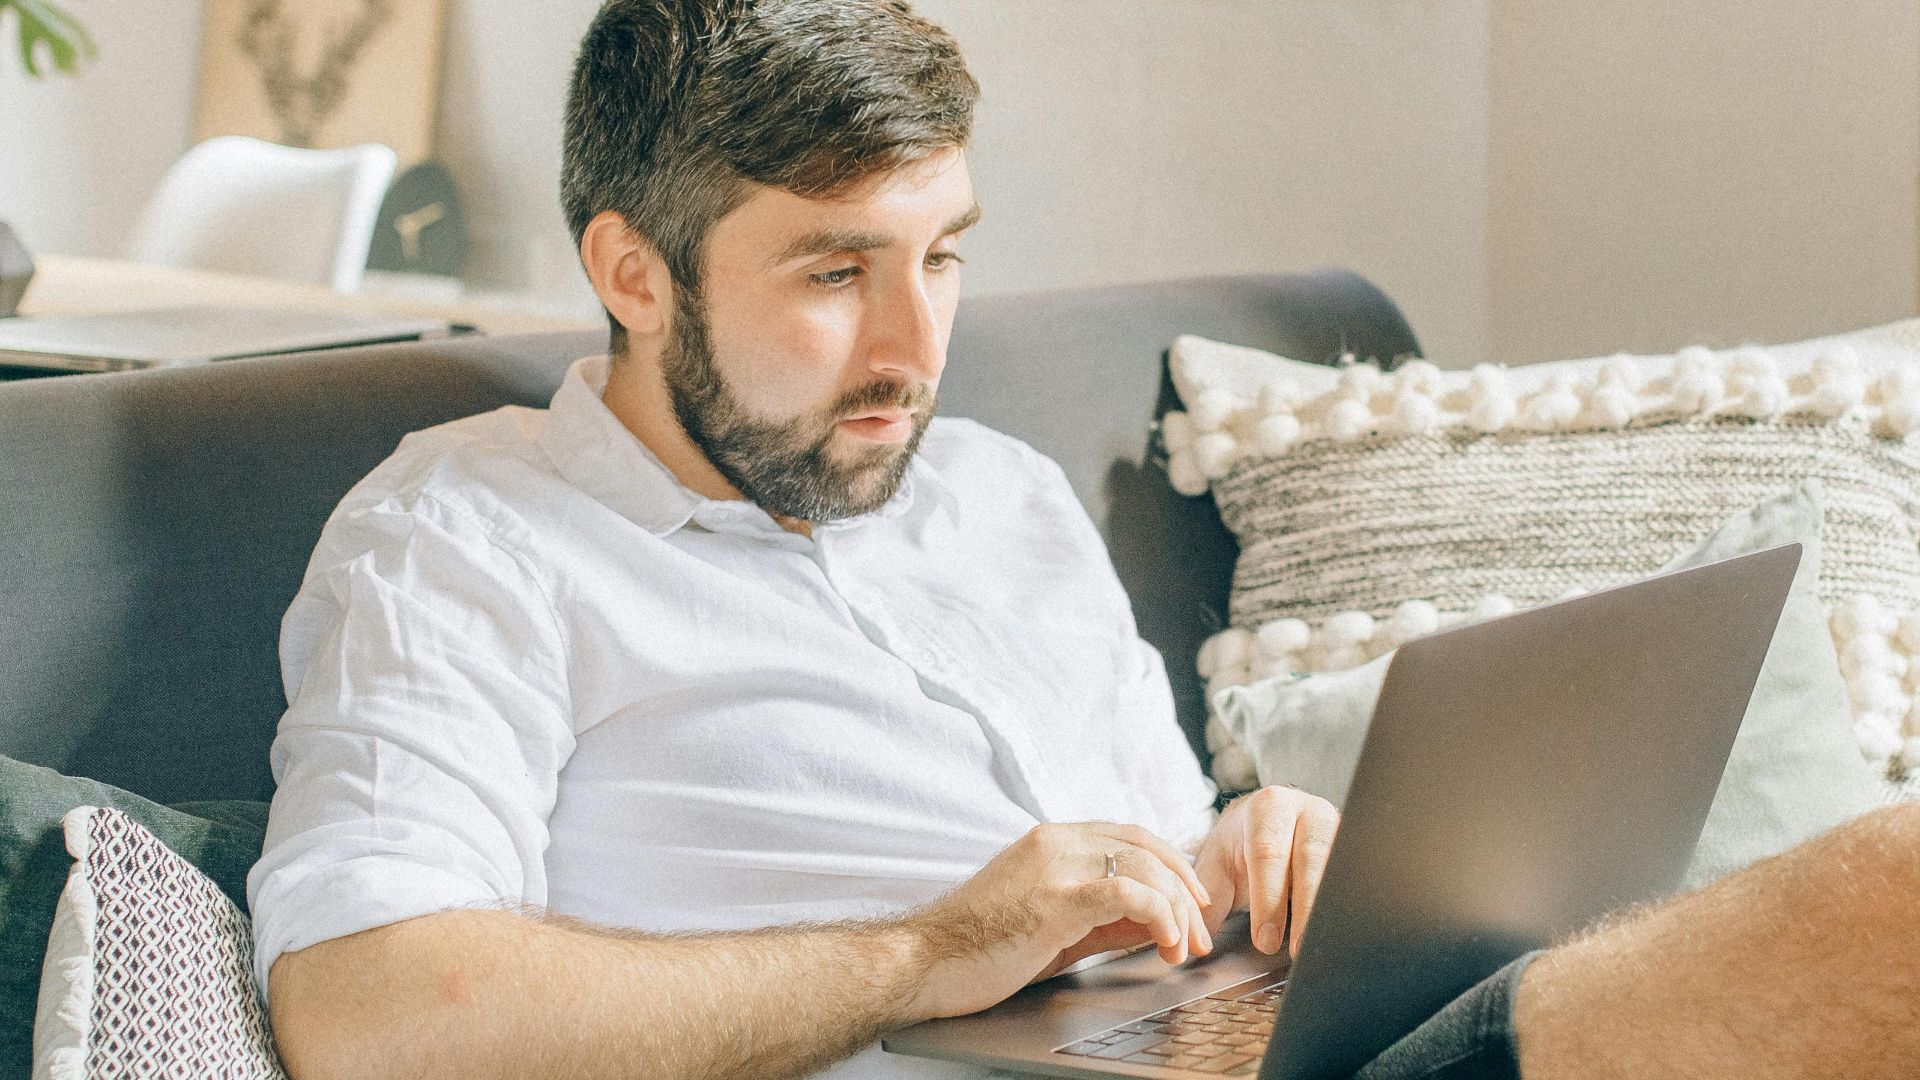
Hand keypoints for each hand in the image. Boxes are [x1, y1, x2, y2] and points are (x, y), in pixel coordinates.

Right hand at [902, 821, 1213, 1019]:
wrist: (922, 963)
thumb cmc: (977, 948)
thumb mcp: (1050, 924)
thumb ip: (1101, 916)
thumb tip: (1153, 923)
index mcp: (1051, 841)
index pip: (1131, 835)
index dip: (1173, 865)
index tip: (1193, 902)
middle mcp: (1055, 842)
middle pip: (1146, 846)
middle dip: (1185, 890)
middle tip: (1200, 933)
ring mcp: (1054, 866)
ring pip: (1143, 865)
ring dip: (1178, 908)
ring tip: (1184, 946)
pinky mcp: (1054, 899)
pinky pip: (1127, 892)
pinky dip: (1159, 915)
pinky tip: (1165, 942)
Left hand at [1193, 786, 1340, 957]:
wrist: (1271, 818)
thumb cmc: (1243, 843)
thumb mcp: (1218, 865)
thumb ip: (1207, 902)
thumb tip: (1197, 945)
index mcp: (1269, 808)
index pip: (1268, 852)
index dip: (1268, 900)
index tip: (1265, 941)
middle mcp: (1308, 811)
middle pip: (1311, 858)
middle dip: (1305, 908)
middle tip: (1297, 949)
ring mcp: (1337, 826)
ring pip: (1338, 868)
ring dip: (1329, 910)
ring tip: (1319, 946)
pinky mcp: (1354, 845)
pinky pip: (1354, 876)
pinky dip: (1347, 905)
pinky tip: (1338, 932)